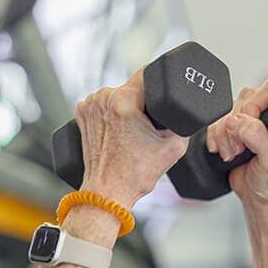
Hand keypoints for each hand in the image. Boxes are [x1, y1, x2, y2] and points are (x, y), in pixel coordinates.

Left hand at [76, 69, 188, 208]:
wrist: (107, 194)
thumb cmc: (132, 176)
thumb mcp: (173, 149)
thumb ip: (184, 124)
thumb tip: (186, 113)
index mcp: (123, 101)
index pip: (148, 73)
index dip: (160, 83)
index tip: (162, 96)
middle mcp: (103, 98)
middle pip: (132, 87)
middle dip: (143, 103)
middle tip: (146, 128)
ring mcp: (89, 105)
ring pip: (117, 95)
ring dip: (126, 108)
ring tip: (130, 134)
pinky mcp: (82, 114)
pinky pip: (103, 105)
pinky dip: (111, 114)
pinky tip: (116, 133)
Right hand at [205, 78, 267, 210]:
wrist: (258, 200)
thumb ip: (259, 137)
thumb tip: (238, 121)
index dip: (254, 107)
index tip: (250, 131)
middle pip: (244, 99)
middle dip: (235, 125)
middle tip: (241, 148)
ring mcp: (251, 122)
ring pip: (228, 110)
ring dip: (223, 134)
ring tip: (233, 154)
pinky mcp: (235, 131)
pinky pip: (217, 121)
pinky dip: (214, 136)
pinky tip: (222, 151)